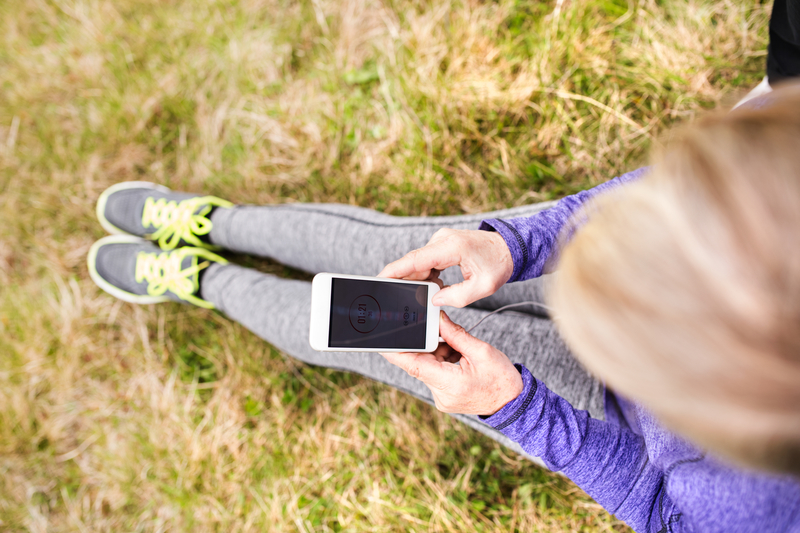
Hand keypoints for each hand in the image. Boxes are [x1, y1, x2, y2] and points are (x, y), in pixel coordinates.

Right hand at [378, 229, 513, 307]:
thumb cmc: (499, 264)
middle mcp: (442, 239)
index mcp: (450, 247)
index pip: (414, 259)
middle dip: (405, 281)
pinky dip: (427, 276)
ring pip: (420, 263)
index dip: (394, 270)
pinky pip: (427, 262)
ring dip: (418, 280)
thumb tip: (434, 300)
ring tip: (422, 296)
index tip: (378, 279)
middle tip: (399, 299)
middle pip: (414, 263)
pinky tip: (434, 288)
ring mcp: (441, 240)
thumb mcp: (483, 287)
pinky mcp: (442, 245)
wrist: (511, 247)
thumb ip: (457, 296)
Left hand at [381, 312, 522, 415]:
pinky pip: (436, 373)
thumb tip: (438, 319)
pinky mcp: (444, 396)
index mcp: (449, 383)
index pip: (414, 365)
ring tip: (460, 350)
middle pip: (421, 363)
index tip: (382, 341)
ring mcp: (441, 397)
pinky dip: (443, 360)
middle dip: (428, 345)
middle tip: (437, 330)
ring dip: (439, 353)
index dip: (396, 352)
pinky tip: (459, 356)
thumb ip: (456, 334)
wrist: (514, 404)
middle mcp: (441, 393)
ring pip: (429, 367)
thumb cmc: (502, 380)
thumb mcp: (481, 351)